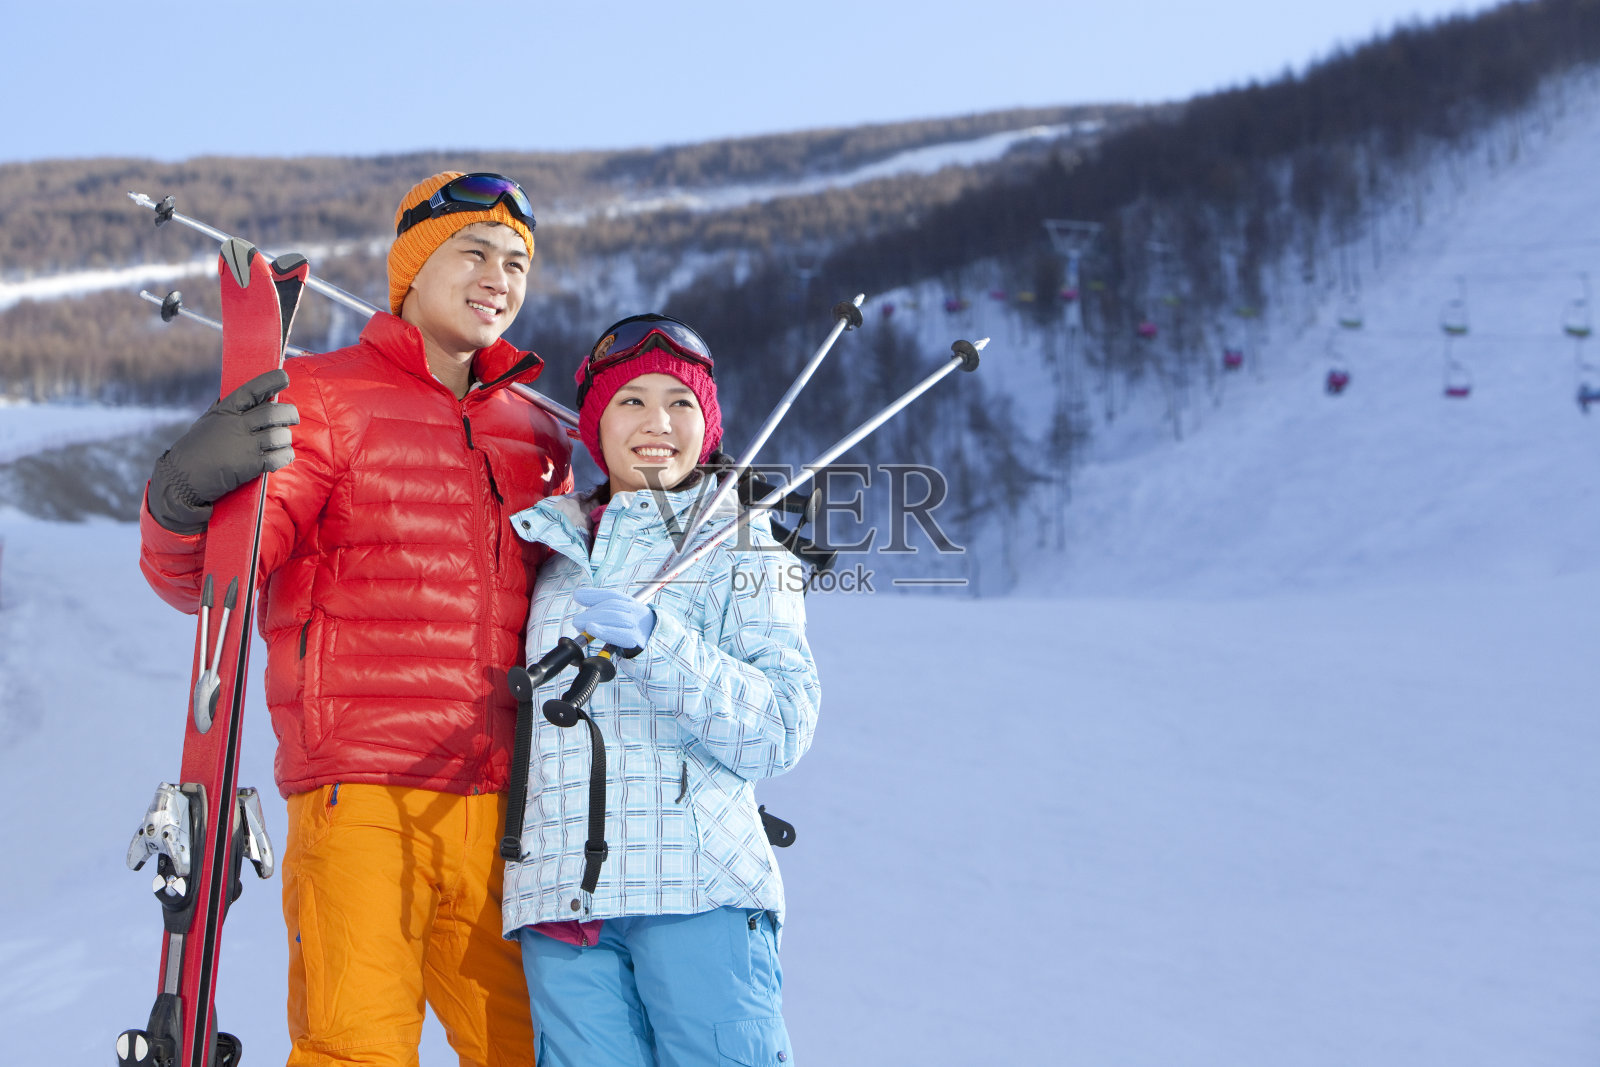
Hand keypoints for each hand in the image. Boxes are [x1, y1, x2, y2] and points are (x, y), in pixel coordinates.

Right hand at [148, 368, 298, 533]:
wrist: (182, 479)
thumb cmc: (193, 450)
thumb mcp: (206, 422)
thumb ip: (225, 411)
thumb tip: (243, 398)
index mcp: (225, 411)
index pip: (252, 390)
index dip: (271, 381)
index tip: (284, 377)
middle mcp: (237, 425)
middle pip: (274, 413)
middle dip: (289, 414)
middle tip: (293, 417)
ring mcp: (245, 445)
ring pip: (280, 435)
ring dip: (286, 438)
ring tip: (282, 441)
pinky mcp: (251, 466)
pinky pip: (279, 457)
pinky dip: (285, 455)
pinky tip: (282, 455)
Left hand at [572, 587, 654, 650]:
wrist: (660, 649)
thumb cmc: (635, 634)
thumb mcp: (622, 620)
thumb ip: (602, 611)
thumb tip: (578, 596)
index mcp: (632, 605)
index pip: (613, 596)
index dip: (594, 594)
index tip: (577, 595)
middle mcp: (636, 612)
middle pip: (613, 606)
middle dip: (592, 611)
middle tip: (577, 621)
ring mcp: (638, 625)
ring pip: (615, 617)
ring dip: (595, 618)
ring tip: (580, 624)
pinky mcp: (637, 640)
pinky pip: (620, 634)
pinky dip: (604, 630)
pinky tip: (592, 629)